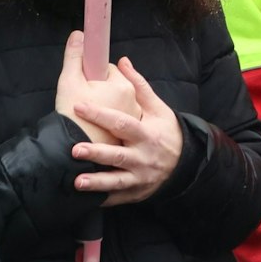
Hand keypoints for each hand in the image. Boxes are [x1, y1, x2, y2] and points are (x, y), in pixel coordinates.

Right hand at [55, 31, 139, 144]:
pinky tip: (92, 129)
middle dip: (99, 91)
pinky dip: (107, 123)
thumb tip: (78, 34)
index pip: (109, 69)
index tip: (83, 83)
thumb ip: (74, 55)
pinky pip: (117, 122)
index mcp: (123, 87)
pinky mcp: (126, 138)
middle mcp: (133, 103)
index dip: (92, 74)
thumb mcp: (69, 81)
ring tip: (85, 118)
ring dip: (104, 107)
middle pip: (114, 87)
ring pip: (116, 104)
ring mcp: (132, 122)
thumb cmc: (71, 117)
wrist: (70, 151)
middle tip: (82, 102)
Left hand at [71, 58, 184, 205]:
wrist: (186, 162)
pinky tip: (85, 200)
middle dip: (96, 154)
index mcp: (146, 133)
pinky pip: (118, 197)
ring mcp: (140, 177)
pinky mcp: (136, 192)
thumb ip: (138, 86)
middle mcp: (143, 156)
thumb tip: (121, 61)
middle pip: (118, 156)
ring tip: (77, 181)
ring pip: (116, 181)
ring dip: (96, 182)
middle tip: (74, 149)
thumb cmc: (166, 131)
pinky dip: (103, 199)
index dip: (101, 115)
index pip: (122, 123)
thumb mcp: (158, 108)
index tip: (79, 106)